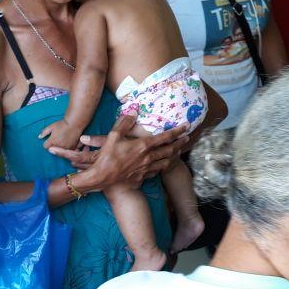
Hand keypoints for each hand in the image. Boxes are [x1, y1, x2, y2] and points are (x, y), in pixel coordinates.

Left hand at [40, 119, 81, 149]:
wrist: (74, 123)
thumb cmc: (62, 124)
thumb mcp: (51, 126)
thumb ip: (44, 132)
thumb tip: (39, 137)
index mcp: (52, 141)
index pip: (45, 146)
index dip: (47, 143)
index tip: (50, 139)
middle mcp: (58, 146)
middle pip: (52, 149)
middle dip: (53, 145)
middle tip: (57, 139)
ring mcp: (66, 147)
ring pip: (60, 151)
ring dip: (60, 147)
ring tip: (63, 140)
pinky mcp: (72, 147)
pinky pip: (67, 150)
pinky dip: (66, 148)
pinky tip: (68, 142)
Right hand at [47, 115, 191, 187]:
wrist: (102, 178)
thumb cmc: (107, 156)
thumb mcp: (114, 135)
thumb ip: (125, 122)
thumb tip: (133, 110)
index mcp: (144, 146)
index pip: (165, 137)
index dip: (177, 131)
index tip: (186, 126)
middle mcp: (148, 157)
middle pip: (170, 150)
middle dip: (180, 143)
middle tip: (187, 138)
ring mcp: (146, 168)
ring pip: (165, 162)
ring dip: (174, 156)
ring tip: (178, 151)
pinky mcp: (142, 176)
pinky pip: (156, 171)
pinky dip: (162, 166)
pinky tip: (162, 164)